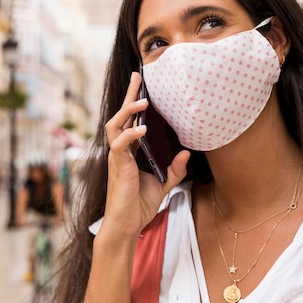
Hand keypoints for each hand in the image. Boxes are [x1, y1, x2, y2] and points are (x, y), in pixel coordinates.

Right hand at [97, 71, 189, 242]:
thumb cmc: (140, 205)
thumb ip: (175, 169)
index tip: (142, 83)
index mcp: (130, 151)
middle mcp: (121, 150)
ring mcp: (117, 157)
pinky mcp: (117, 166)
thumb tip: (188, 153)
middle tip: (138, 77)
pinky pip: (120, 145)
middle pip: (121, 115)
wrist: (127, 225)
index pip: (131, 120)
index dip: (135, 101)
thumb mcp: (164, 184)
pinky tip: (142, 128)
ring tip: (143, 100)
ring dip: (128, 110)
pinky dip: (130, 134)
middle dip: (129, 95)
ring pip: (115, 125)